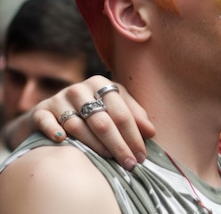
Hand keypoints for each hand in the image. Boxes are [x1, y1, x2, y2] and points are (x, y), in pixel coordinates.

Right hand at [31, 75, 155, 169]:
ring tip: (109, 159)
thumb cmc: (92, 109)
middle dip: (119, 145)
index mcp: (101, 85)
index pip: (122, 113)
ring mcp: (59, 99)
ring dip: (94, 145)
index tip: (142, 156)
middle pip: (103, 121)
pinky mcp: (41, 111)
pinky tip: (63, 140)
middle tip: (130, 163)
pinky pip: (47, 121)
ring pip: (78, 125)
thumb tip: (151, 132)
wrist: (51, 111)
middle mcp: (80, 89)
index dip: (134, 136)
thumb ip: (134, 116)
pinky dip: (55, 130)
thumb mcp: (115, 106)